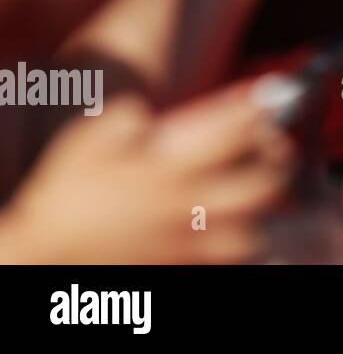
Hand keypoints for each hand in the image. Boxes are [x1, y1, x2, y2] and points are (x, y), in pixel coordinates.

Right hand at [4, 83, 297, 263]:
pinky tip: (239, 224)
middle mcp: (189, 204)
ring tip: (258, 187)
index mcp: (169, 168)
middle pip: (264, 182)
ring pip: (256, 227)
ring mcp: (191, 240)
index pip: (234, 131)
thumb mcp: (87, 140)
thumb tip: (146, 113)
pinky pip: (235, 257)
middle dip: (277, 158)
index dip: (258, 108)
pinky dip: (245, 238)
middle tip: (272, 143)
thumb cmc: (64, 195)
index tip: (267, 96)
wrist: (45, 255)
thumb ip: (124, 117)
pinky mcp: (186, 265)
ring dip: (264, 205)